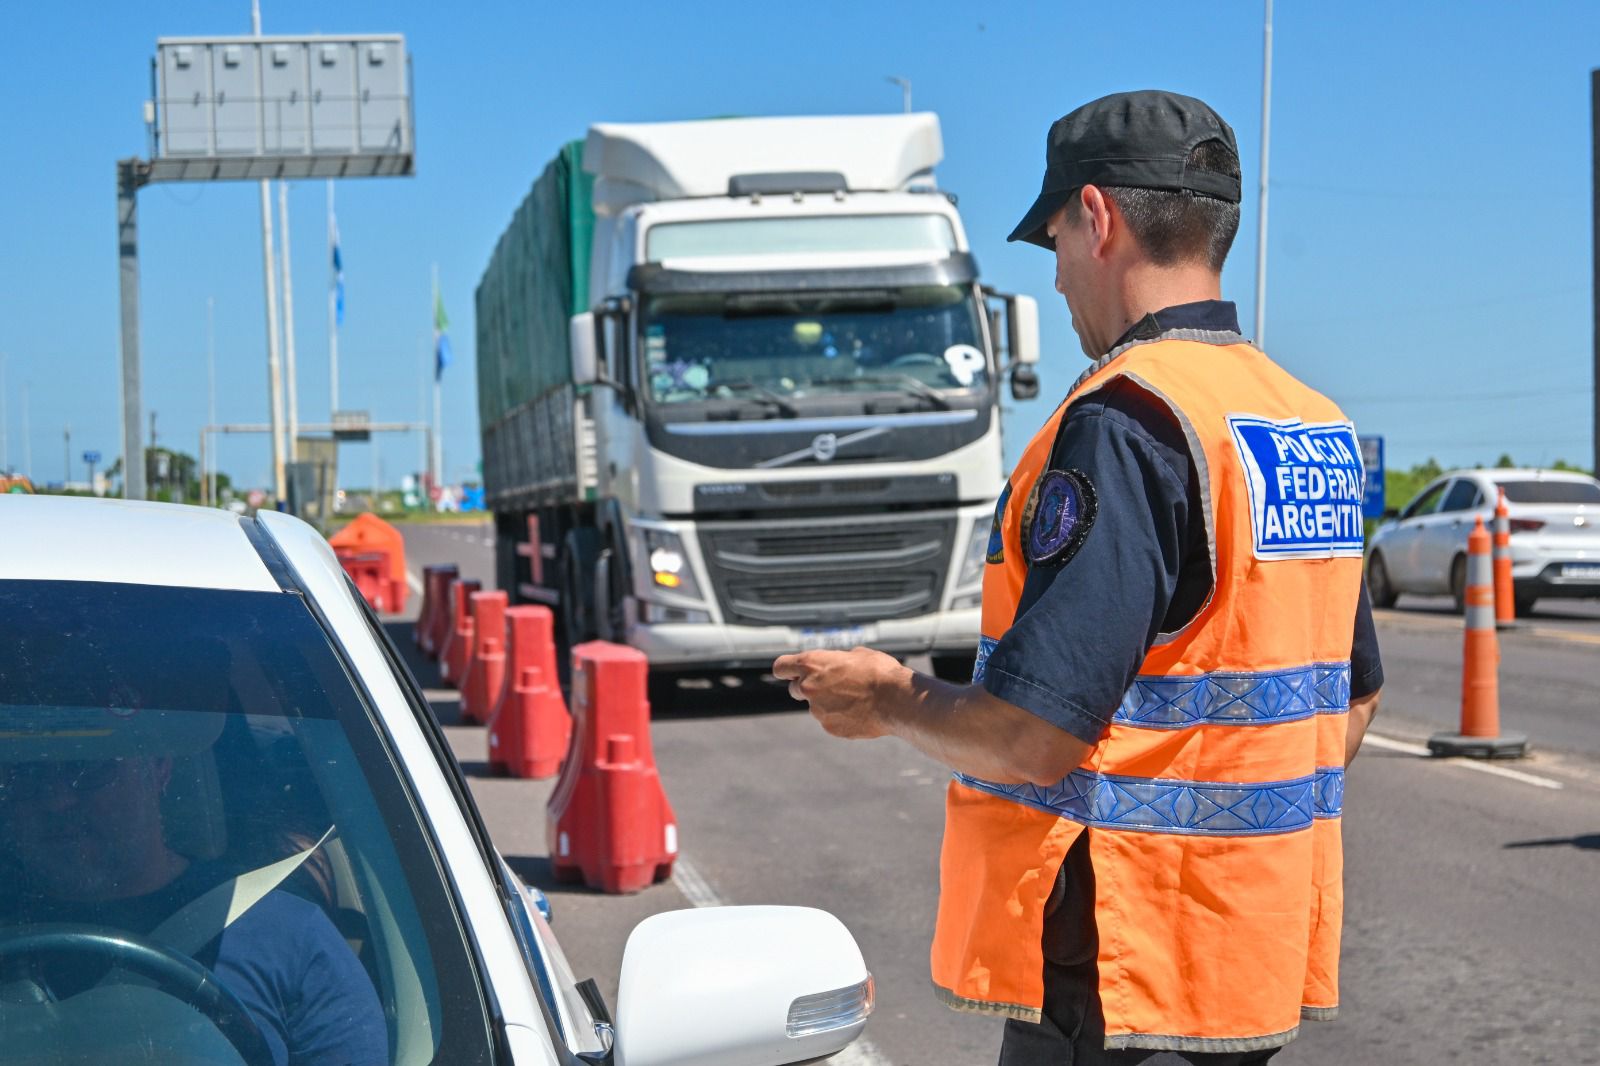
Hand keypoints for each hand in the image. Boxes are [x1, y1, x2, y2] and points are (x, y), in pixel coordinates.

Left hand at [771, 647, 905, 739]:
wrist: (896, 700)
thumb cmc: (879, 672)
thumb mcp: (857, 654)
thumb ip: (838, 661)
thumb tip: (838, 665)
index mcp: (812, 664)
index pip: (781, 667)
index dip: (786, 669)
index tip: (790, 672)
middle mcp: (808, 687)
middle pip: (795, 689)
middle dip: (807, 687)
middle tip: (831, 685)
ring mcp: (818, 710)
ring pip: (816, 706)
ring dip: (828, 703)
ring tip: (856, 699)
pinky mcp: (830, 727)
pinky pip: (830, 721)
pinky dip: (840, 717)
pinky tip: (860, 712)